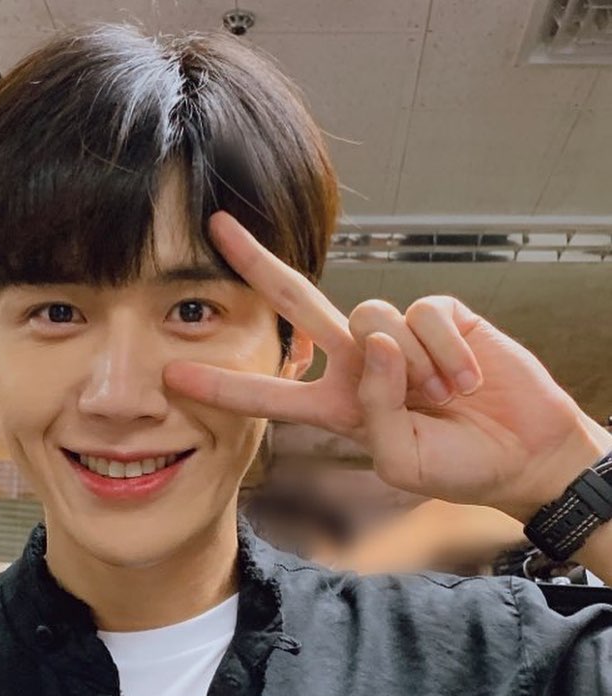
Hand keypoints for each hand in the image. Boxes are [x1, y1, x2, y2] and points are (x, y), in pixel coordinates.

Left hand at [164, 211, 611, 521]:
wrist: (523, 452)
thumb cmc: (456, 465)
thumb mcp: (402, 461)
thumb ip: (376, 410)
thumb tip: (375, 341)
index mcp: (334, 407)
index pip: (267, 396)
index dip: (221, 387)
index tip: (172, 374)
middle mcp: (355, 363)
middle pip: (298, 305)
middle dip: (257, 266)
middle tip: (219, 230)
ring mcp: (394, 334)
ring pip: (371, 318)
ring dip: (410, 367)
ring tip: (444, 398)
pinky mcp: (437, 313)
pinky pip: (420, 314)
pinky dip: (444, 352)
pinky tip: (465, 377)